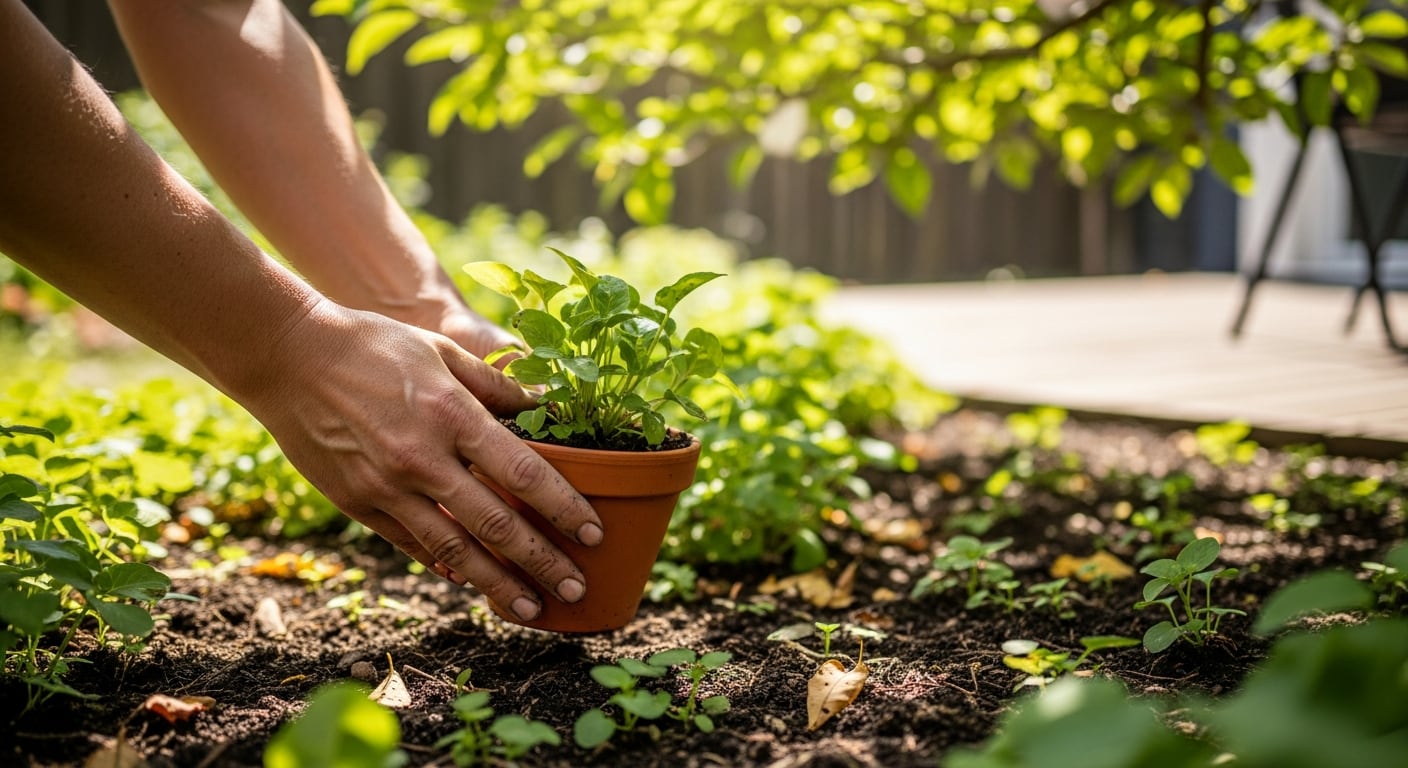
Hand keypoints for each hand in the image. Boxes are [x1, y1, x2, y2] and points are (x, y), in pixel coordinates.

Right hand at [241, 299, 601, 621]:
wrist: (289, 358)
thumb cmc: (374, 346)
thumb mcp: (442, 352)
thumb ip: (496, 385)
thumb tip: (546, 405)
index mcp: (453, 415)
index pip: (524, 471)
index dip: (563, 507)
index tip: (593, 533)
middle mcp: (424, 458)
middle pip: (496, 523)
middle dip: (542, 561)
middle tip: (575, 588)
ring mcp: (388, 486)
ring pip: (454, 549)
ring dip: (497, 583)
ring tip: (530, 608)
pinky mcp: (358, 503)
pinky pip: (410, 543)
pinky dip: (445, 565)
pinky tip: (470, 582)